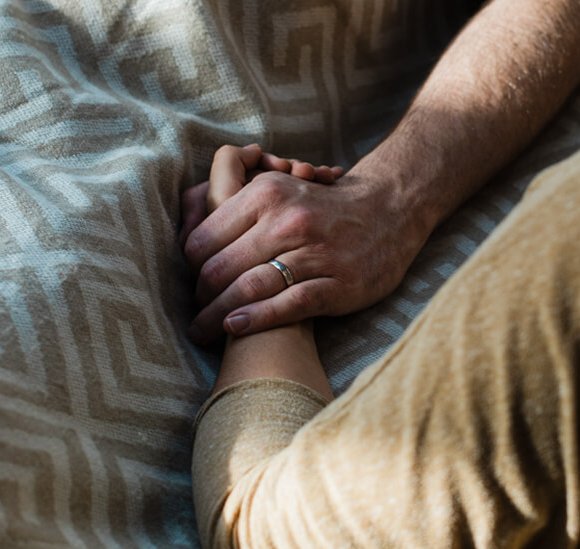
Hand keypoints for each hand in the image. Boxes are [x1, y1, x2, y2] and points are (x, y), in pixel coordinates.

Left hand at [183, 149, 428, 344]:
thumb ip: (236, 200)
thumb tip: (189, 233)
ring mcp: (315, 253)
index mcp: (266, 194)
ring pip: (249, 288)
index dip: (190, 268)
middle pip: (221, 268)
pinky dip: (257, 319)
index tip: (191, 286)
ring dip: (217, 317)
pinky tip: (236, 328)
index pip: (205, 239)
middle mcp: (288, 221)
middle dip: (200, 299)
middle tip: (194, 318)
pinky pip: (288, 304)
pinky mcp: (338, 283)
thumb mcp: (280, 185)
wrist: (390, 209)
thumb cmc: (323, 205)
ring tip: (203, 333)